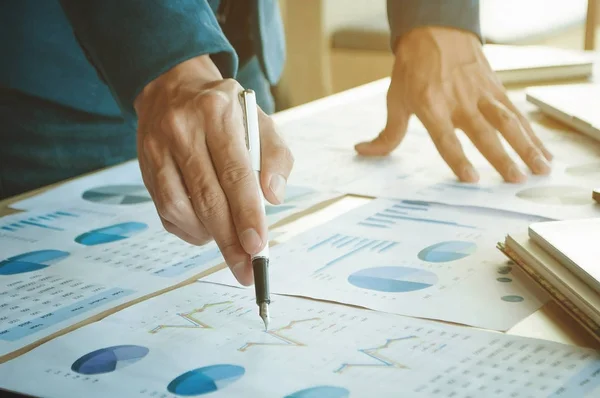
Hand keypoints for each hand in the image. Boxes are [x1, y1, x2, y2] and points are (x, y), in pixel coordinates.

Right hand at [134, 55, 293, 285]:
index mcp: (218, 115)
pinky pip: (165, 210)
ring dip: (208, 235)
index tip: (258, 247)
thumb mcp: (260, 120)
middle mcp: (182, 130)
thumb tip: (273, 198)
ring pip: (180, 208)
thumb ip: (276, 157)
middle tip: (246, 269)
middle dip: (229, 240)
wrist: (171, 87)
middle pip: (207, 197)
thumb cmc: (225, 111)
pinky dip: (189, 228)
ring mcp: (157, 149)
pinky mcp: (144, 166)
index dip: (247, 214)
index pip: (235, 173)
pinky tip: (205, 228)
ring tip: (227, 241)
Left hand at [355, 27, 551, 182]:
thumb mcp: (395, 99)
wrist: (435, 30)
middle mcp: (459, 101)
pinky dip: (532, 132)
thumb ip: (387, 133)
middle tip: (515, 180)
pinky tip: (543, 149)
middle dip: (502, 157)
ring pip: (508, 121)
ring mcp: (481, 93)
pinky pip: (517, 113)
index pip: (445, 138)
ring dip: (527, 146)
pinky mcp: (496, 87)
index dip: (458, 159)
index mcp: (432, 106)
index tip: (471, 178)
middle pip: (483, 132)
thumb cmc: (413, 68)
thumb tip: (364, 152)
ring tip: (541, 168)